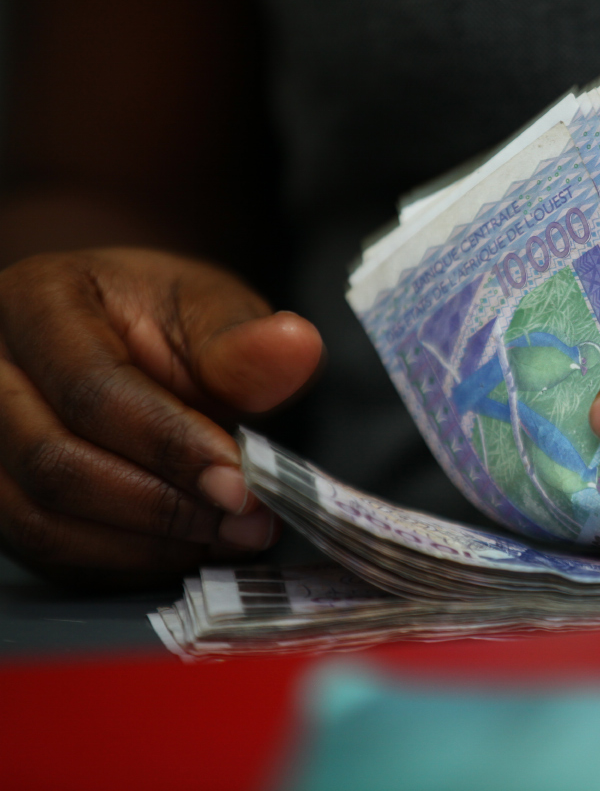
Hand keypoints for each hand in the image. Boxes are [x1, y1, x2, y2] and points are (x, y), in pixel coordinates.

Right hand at [0, 248, 322, 587]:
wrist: (128, 335)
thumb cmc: (167, 319)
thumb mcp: (214, 310)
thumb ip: (245, 343)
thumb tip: (297, 346)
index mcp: (35, 302)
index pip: (93, 391)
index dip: (172, 445)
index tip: (242, 482)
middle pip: (55, 465)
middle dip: (162, 506)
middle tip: (246, 520)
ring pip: (42, 523)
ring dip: (147, 545)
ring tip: (228, 535)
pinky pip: (52, 555)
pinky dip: (127, 564)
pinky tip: (189, 548)